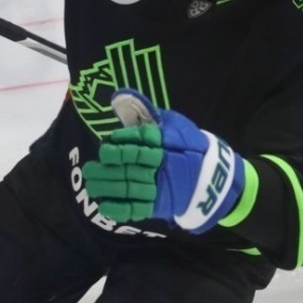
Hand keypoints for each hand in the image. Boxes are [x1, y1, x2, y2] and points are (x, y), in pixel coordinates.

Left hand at [81, 88, 247, 233]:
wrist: (212, 175)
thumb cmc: (188, 145)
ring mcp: (161, 185)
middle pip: (131, 163)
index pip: (141, 138)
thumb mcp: (173, 123)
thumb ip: (148, 112)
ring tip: (91, 183)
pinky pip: (137, 208)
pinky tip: (103, 204)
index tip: (107, 142)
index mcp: (166, 141)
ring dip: (107, 185)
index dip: (122, 140)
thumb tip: (121, 95)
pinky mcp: (160, 204)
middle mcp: (163, 163)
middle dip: (109, 164)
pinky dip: (120, 208)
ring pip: (130, 186)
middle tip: (90, 166)